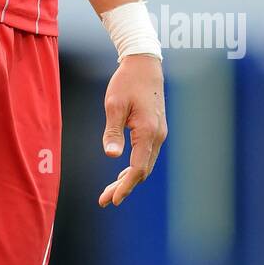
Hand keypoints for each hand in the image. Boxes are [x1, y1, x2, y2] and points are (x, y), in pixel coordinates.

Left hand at [98, 55, 166, 207]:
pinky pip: (147, 155)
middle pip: (142, 171)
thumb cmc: (127, 82)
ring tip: (110, 191)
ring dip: (129, 179)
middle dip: (124, 187)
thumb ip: (113, 131)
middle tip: (104, 200)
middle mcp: (157, 136)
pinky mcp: (156, 129)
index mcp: (148, 132)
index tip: (112, 200)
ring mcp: (159, 133)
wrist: (144, 64)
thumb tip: (111, 156)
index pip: (137, 168)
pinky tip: (123, 172)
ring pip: (145, 164)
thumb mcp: (114, 104)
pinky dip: (135, 167)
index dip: (125, 186)